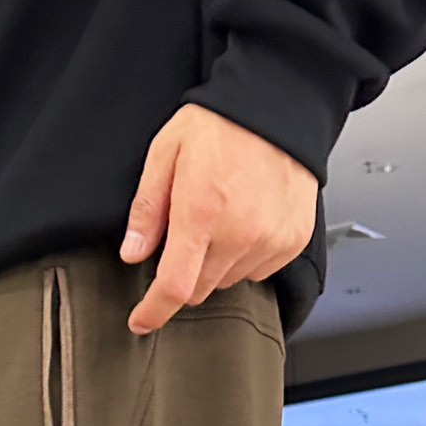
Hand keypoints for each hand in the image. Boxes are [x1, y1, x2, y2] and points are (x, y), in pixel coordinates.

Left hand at [121, 105, 316, 334]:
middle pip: (199, 289)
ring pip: (228, 281)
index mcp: (201, 213)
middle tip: (186, 236)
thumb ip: (148, 208)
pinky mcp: (292, 241)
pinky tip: (246, 220)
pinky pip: (259, 270)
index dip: (153, 311)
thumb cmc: (222, 123)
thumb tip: (132, 252)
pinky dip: (247, 256)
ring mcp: (270, 240)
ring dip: (217, 264)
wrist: (279, 104)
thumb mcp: (167, 152)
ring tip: (221, 218)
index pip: (174, 286)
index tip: (141, 321)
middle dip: (184, 274)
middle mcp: (239, 234)